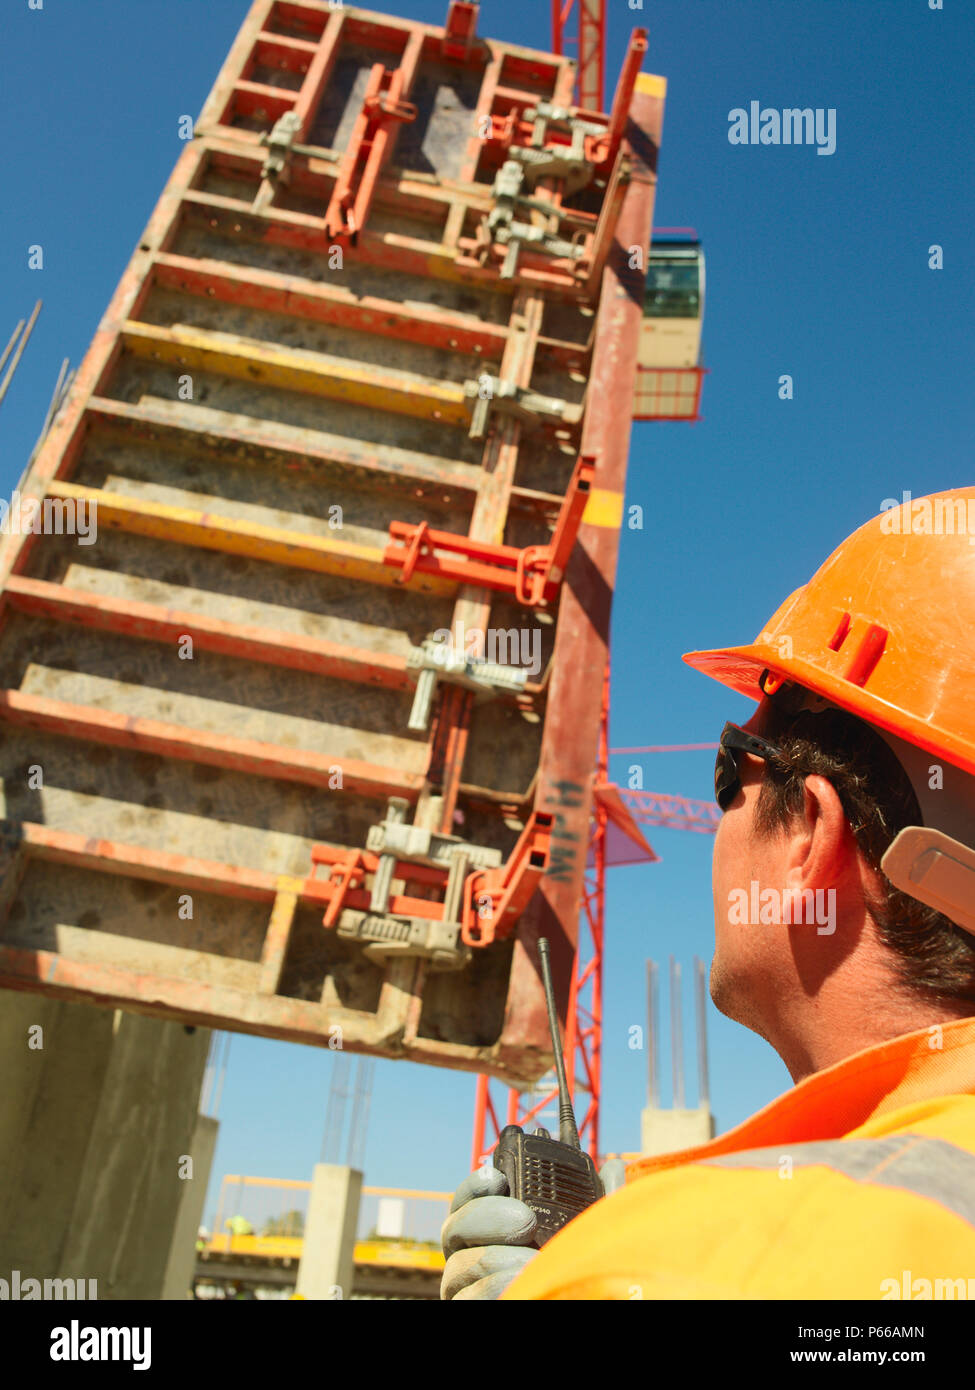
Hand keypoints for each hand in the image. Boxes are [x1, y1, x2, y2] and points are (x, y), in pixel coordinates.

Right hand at [440, 1157, 626, 1299]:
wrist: (575, 1302)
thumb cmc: (576, 1279)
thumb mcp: (588, 1239)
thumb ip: (599, 1206)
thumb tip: (615, 1166)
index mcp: (492, 1227)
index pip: (469, 1196)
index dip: (479, 1182)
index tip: (500, 1177)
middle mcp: (471, 1253)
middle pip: (457, 1225)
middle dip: (492, 1216)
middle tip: (527, 1223)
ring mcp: (465, 1284)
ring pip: (463, 1263)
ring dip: (502, 1259)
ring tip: (532, 1263)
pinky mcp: (468, 1304)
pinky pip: (471, 1296)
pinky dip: (497, 1286)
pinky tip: (521, 1282)